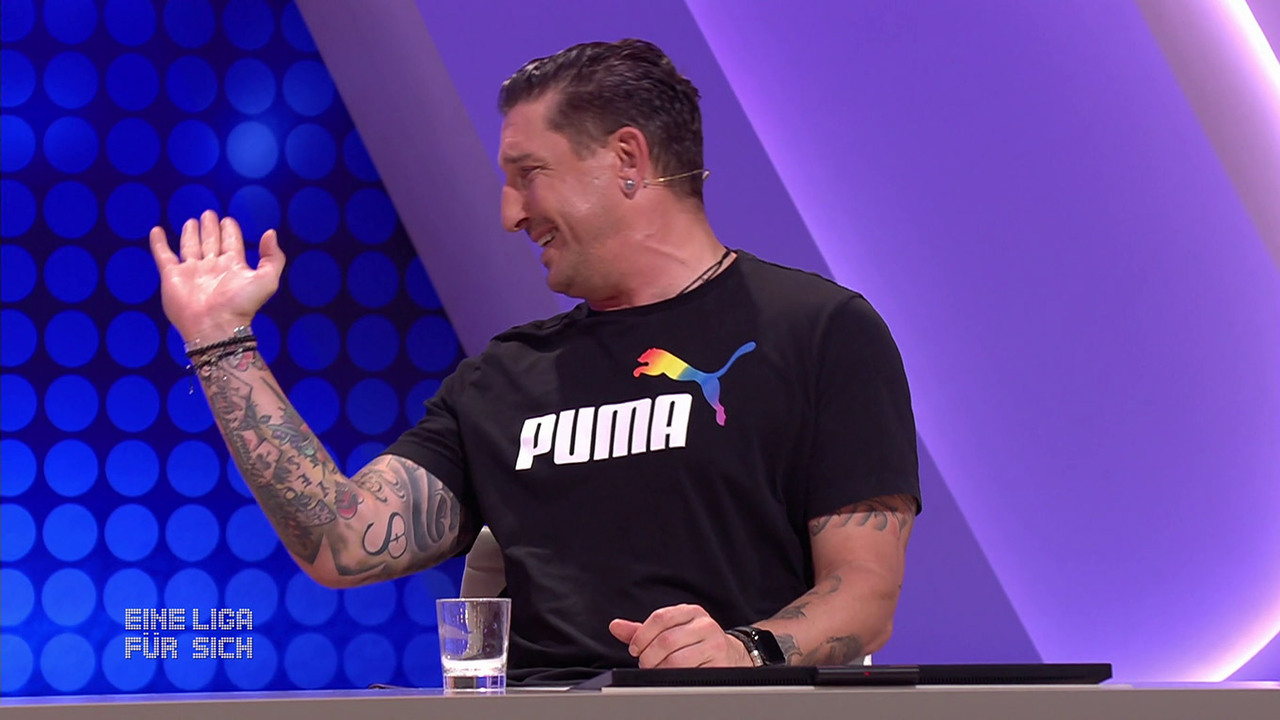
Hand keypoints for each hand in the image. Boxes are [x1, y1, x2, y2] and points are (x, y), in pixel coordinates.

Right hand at [149, 210, 283, 342]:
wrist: (215, 325)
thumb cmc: (241, 304)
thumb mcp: (267, 280)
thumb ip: (273, 257)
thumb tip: (270, 233)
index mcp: (233, 266)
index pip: (231, 242)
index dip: (230, 230)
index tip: (228, 220)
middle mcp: (212, 267)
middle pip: (211, 241)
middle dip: (210, 228)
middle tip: (209, 214)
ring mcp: (191, 271)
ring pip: (190, 246)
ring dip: (191, 233)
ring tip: (192, 221)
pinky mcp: (172, 276)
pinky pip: (163, 255)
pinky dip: (159, 243)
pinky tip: (157, 231)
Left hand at [608, 604, 751, 667]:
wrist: (732, 655)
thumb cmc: (696, 642)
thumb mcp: (672, 630)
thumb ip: (643, 630)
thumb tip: (615, 626)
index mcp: (691, 612)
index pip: (660, 618)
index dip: (642, 636)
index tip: (635, 649)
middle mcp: (705, 625)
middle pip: (666, 641)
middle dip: (649, 657)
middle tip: (645, 663)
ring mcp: (714, 644)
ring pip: (676, 660)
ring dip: (660, 669)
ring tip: (657, 670)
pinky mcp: (719, 664)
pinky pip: (689, 674)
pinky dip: (674, 678)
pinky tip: (672, 676)